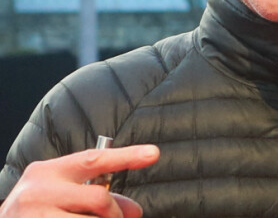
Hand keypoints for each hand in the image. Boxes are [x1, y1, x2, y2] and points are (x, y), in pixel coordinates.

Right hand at [0, 144, 159, 216]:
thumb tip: (134, 211)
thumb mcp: (59, 193)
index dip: (127, 156)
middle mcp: (40, 191)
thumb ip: (96, 195)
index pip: (95, 159)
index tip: (153, 153)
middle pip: (98, 199)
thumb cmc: (34, 210)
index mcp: (49, 171)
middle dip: (115, 213)